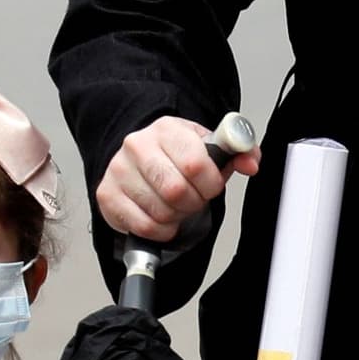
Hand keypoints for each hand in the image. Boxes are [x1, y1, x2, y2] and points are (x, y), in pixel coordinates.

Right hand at [96, 117, 258, 241]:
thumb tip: (251, 162)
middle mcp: (138, 145)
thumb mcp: (211, 149)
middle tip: (194, 199)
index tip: (212, 186)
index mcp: (167, 129)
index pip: (194, 163)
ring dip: (177, 217)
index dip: (211, 183)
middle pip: (176, 191)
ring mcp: (119, 170)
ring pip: (160, 212)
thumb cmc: (177, 157)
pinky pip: (144, 226)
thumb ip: (238, 152)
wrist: (140, 161)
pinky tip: (162, 217)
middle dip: (194, 202)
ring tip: (177, 206)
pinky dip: (161, 230)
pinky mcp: (107, 195)